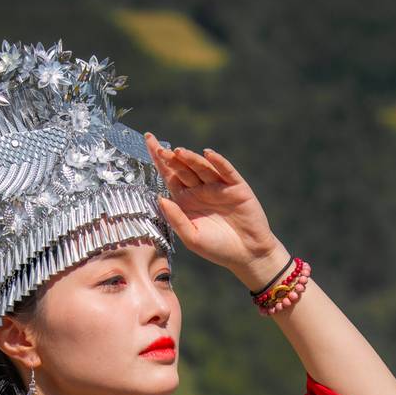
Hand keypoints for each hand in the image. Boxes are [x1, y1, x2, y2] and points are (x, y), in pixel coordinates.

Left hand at [143, 131, 286, 286]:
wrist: (247, 254)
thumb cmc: (217, 248)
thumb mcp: (191, 238)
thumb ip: (176, 219)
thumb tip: (160, 198)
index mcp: (186, 200)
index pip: (169, 175)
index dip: (159, 159)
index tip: (148, 140)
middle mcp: (200, 190)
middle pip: (183, 168)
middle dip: (172, 158)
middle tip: (162, 151)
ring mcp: (218, 187)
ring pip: (202, 167)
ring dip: (191, 158)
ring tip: (179, 152)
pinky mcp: (236, 187)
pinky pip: (226, 171)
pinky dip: (218, 162)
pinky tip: (208, 154)